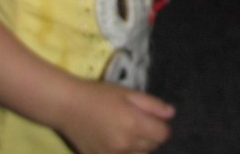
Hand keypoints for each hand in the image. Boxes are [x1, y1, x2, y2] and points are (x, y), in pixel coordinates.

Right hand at [59, 80, 174, 153]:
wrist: (68, 106)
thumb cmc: (99, 95)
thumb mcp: (126, 92)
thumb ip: (151, 104)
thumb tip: (171, 114)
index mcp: (135, 124)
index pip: (163, 134)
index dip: (160, 125)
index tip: (151, 117)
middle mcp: (127, 145)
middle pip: (152, 147)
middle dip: (149, 135)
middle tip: (135, 119)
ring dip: (138, 146)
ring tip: (124, 130)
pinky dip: (124, 152)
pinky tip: (114, 139)